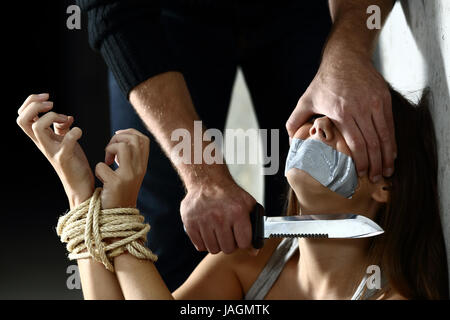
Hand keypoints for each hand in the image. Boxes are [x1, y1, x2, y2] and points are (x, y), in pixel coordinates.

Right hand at [16, 93, 93, 206]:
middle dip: (34, 105)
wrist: (80, 185)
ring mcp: (51, 151)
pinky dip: (74, 132)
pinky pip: (66, 142)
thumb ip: (62, 129)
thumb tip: (66, 117)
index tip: (48, 98)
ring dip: (52, 117)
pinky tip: (79, 132)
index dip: (30, 102)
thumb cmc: (73, 163)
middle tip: (52, 104)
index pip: (22, 116)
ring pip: (37, 128)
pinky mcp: (65, 158)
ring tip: (65, 119)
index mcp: (41, 138)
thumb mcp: (66, 142)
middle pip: (22, 120)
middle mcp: (42, 144)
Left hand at [95, 129, 148, 209]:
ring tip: (106, 161)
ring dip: (109, 149)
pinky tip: (101, 179)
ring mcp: (129, 177)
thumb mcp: (130, 174)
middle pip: (134, 140)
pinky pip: (102, 166)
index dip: (130, 133)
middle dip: (117, 139)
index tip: (118, 137)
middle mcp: (139, 170)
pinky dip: (98, 169)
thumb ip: (129, 158)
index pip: (144, 140)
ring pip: (122, 147)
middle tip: (109, 151)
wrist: (117, 217)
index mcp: (142, 167)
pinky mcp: (116, 184)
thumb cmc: (118, 193)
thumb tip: (120, 138)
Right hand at [180, 177, 255, 253]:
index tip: (240, 236)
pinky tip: (207, 230)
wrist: (207, 181)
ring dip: (216, 243)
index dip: (243, 241)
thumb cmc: (228, 193)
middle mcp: (220, 217)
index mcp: (237, 212)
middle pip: (227, 249)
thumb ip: (255, 226)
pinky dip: (203, 242)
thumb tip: (254, 251)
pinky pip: (199, 246)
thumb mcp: (248, 204)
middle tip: (227, 233)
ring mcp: (203, 220)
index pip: (244, 243)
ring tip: (217, 230)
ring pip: (213, 249)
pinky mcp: (190, 223)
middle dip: (229, 243)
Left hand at [286, 53, 396, 182]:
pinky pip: (390, 125)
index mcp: (341, 112)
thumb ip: (294, 121)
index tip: (360, 174)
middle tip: (375, 179)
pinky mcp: (384, 98)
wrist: (345, 57)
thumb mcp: (305, 100)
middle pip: (372, 144)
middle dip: (375, 165)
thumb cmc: (324, 81)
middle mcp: (360, 108)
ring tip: (386, 172)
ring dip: (387, 157)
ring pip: (384, 136)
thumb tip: (290, 142)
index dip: (360, 162)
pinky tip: (391, 154)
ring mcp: (375, 103)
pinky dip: (392, 141)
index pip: (355, 144)